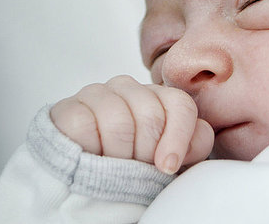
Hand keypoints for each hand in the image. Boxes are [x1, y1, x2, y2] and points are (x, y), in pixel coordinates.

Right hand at [50, 75, 213, 173]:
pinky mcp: (68, 108)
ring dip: (118, 155)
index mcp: (157, 98)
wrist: (81, 181)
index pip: (180, 104)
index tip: (168, 166)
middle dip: (145, 152)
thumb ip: (191, 144)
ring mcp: (97, 94)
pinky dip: (91, 150)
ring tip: (113, 166)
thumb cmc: (131, 167)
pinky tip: (90, 157)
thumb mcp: (167, 160)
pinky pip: (85, 125)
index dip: (179, 136)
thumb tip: (199, 134)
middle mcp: (128, 88)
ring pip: (119, 121)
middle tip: (136, 169)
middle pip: (151, 115)